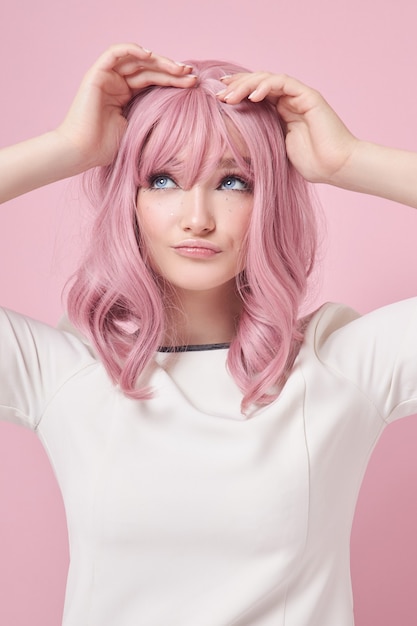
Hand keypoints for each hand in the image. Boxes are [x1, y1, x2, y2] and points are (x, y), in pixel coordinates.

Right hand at [56, 43, 196, 170]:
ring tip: (178, 69)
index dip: (174, 80)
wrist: (83, 153)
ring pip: (136, 60)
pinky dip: (133, 50)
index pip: (154, 81)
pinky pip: (115, 53)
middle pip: (148, 69)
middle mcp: (117, 84)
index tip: (193, 84)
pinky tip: (151, 56)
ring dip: (159, 61)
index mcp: (127, 97)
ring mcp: (107, 78)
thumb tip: (182, 117)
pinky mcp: (97, 75)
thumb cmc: (108, 149)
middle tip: (191, 75)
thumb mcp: (140, 130)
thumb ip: (154, 118)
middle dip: (171, 70)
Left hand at [217, 72, 357, 184]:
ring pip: (269, 80)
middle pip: (259, 84)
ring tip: (231, 96)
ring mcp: (300, 97)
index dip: (238, 93)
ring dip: (247, 85)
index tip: (218, 98)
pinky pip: (284, 83)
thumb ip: (263, 140)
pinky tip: (253, 96)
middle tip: (219, 94)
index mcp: (282, 113)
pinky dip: (267, 86)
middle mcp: (290, 101)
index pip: (256, 96)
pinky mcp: (309, 97)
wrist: (336, 167)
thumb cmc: (312, 165)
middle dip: (238, 86)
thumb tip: (238, 143)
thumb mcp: (278, 151)